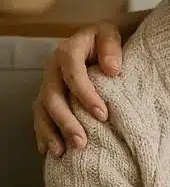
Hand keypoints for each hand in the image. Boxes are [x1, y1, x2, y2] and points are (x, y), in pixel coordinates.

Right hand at [32, 21, 123, 155]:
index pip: (74, 74)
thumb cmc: (105, 40)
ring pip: (42, 111)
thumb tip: (112, 70)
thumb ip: (111, 47)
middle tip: (82, 142)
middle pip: (53, 97)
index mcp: (68, 52)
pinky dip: (43, 134)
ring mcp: (48, 84)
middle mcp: (52, 69)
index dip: (86, 95)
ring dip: (51, 132)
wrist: (96, 41)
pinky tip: (49, 151)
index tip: (103, 115)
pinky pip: (40, 117)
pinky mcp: (47, 96)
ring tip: (62, 152)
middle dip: (66, 121)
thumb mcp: (110, 34)